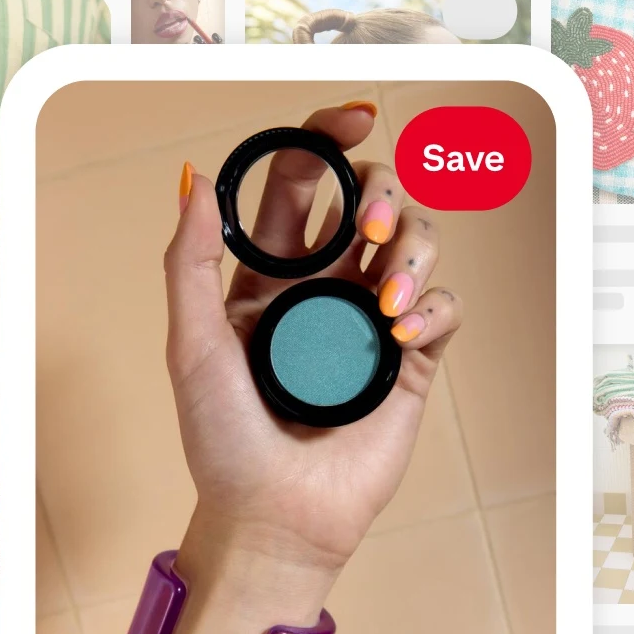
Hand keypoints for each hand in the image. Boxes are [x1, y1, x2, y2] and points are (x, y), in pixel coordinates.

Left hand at [165, 103, 462, 575]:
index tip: (349, 117)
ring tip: (391, 304)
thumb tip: (193, 176)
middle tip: (369, 230)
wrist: (272, 516)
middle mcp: (325, 289)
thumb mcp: (191, 345)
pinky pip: (445, 309)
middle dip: (381, 191)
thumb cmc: (223, 440)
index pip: (304, 185)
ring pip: (417, 244)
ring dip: (415, 252)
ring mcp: (371, 323)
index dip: (326, 139)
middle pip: (373, 198)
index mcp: (271, 275)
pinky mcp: (411, 363)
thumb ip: (188, 260)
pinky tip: (403, 340)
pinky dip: (435, 311)